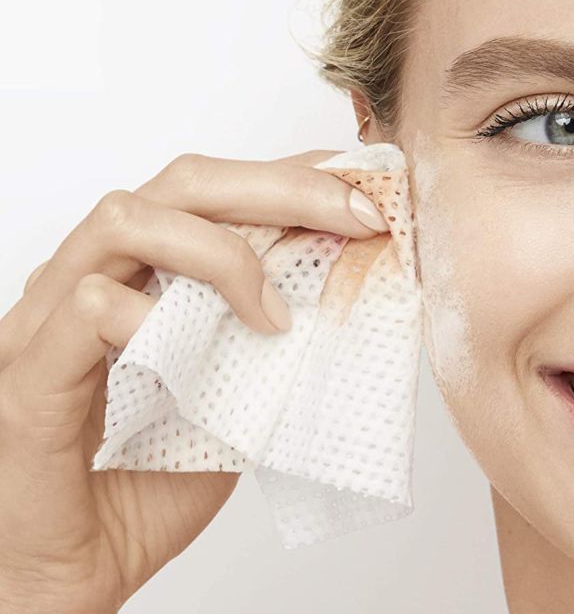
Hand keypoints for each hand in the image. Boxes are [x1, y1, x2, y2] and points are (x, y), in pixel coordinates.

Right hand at [0, 149, 388, 612]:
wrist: (71, 574)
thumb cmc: (142, 485)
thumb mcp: (236, 396)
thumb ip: (270, 340)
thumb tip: (344, 292)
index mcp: (140, 274)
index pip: (216, 190)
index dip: (292, 177)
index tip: (363, 196)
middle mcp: (91, 276)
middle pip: (181, 183)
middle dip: (282, 187)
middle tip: (356, 218)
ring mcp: (49, 318)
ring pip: (126, 220)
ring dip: (224, 253)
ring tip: (275, 314)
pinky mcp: (29, 374)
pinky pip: (88, 307)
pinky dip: (156, 317)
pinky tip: (197, 358)